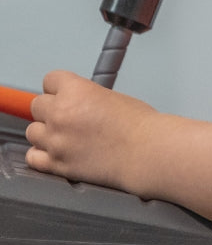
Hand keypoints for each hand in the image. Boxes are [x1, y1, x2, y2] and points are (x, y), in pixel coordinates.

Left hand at [25, 71, 156, 191]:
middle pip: (37, 105)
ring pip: (33, 131)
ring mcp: (56, 140)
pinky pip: (32, 157)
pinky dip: (42, 155)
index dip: (59, 87)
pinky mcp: (56, 164)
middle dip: (51, 109)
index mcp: (76, 91)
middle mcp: (60, 114)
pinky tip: (57, 152)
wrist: (146, 152)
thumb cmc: (139, 126)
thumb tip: (78, 104)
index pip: (50, 80)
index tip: (62, 93)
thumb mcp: (113, 97)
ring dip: (46, 133)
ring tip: (65, 136)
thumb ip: (88, 98)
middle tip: (67, 116)